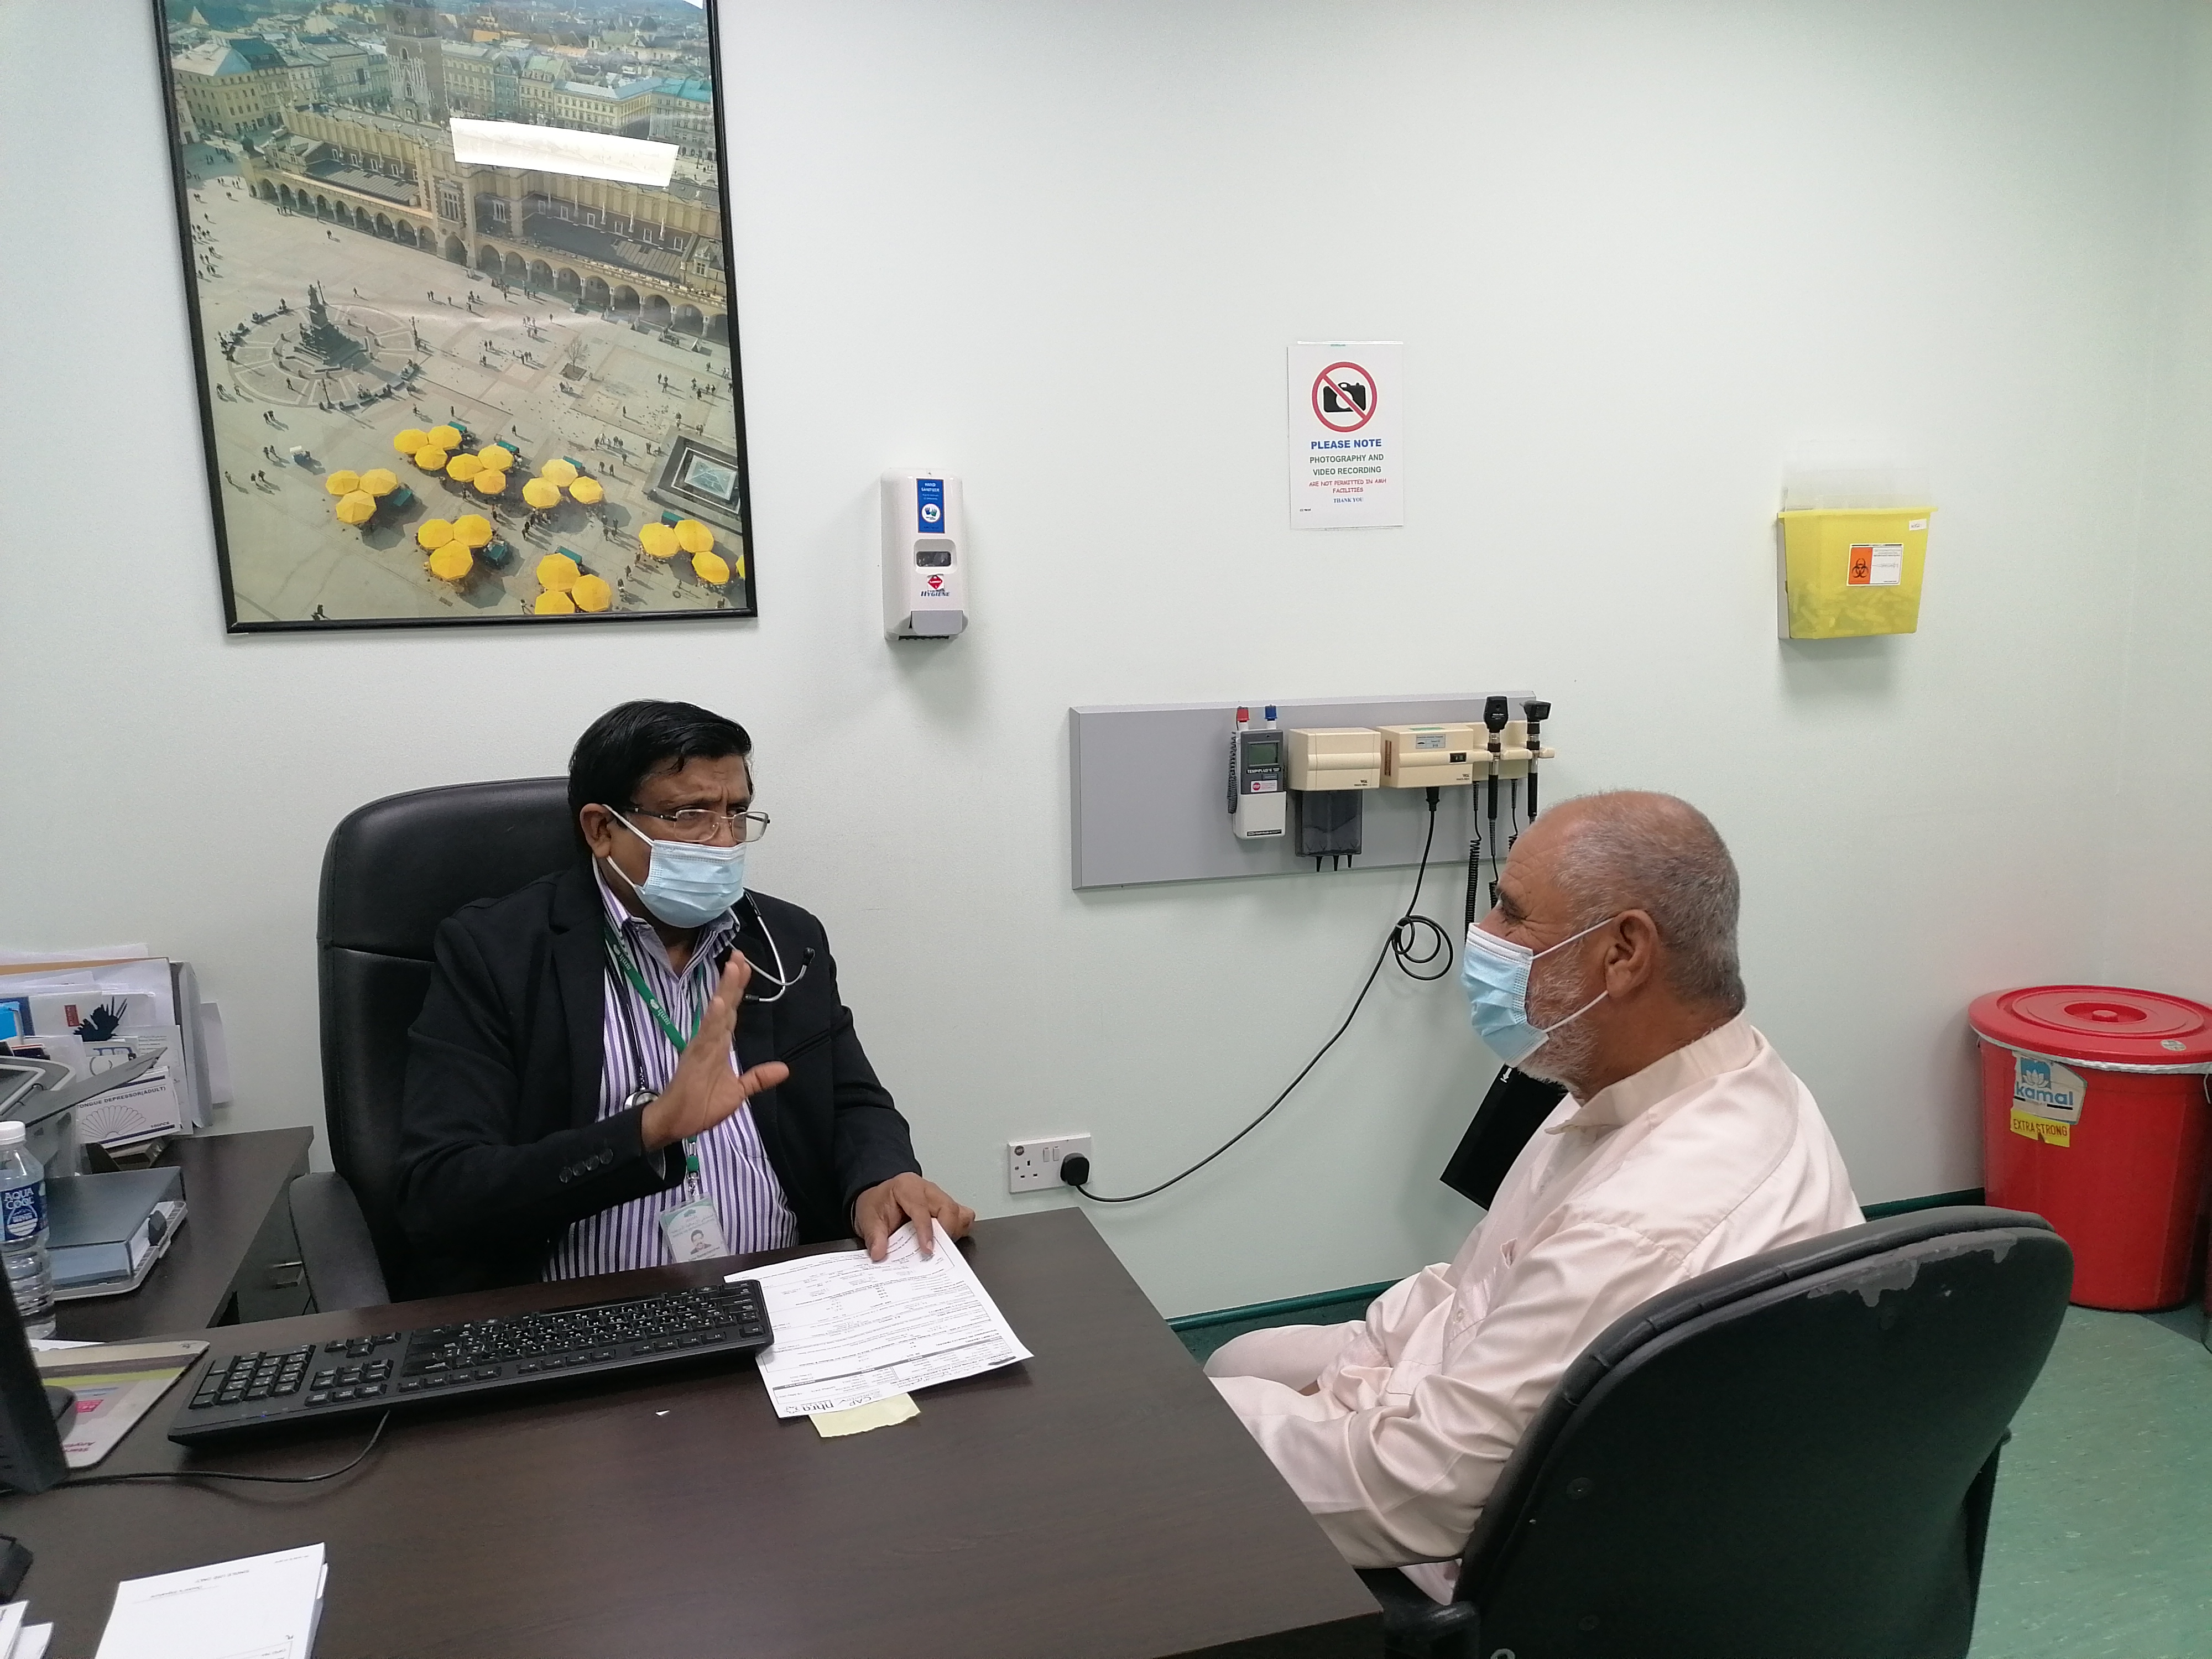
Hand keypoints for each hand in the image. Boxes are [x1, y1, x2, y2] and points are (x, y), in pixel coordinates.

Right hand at [638, 953, 788, 1153]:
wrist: (676, 1124)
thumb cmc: (701, 1106)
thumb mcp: (738, 1092)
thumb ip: (758, 1078)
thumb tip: (783, 1068)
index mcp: (719, 1046)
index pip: (732, 1012)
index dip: (738, 990)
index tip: (744, 966)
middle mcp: (711, 1041)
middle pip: (725, 1005)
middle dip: (733, 980)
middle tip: (739, 955)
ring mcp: (702, 1047)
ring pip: (717, 1014)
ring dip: (725, 990)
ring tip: (732, 967)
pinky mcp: (695, 1057)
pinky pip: (706, 1035)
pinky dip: (713, 1018)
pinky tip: (719, 1002)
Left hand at [852, 1174, 975, 1260]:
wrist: (880, 1198)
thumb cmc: (877, 1204)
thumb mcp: (868, 1218)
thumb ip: (874, 1236)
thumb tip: (879, 1253)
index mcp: (907, 1187)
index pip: (922, 1209)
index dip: (926, 1231)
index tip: (927, 1250)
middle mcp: (927, 1189)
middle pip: (948, 1208)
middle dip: (945, 1232)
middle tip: (936, 1252)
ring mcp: (939, 1197)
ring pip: (959, 1212)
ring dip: (953, 1232)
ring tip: (941, 1247)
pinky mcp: (946, 1206)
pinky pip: (963, 1216)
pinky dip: (959, 1229)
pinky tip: (948, 1240)